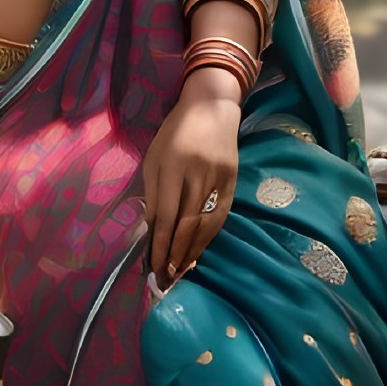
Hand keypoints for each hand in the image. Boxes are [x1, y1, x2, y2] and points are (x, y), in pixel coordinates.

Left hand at [143, 73, 241, 288]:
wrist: (212, 106)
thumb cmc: (175, 131)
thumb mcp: (154, 157)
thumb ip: (153, 193)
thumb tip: (153, 230)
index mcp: (172, 166)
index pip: (166, 216)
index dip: (160, 245)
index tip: (153, 267)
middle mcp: (197, 174)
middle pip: (187, 225)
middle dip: (175, 255)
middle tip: (166, 279)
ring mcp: (219, 179)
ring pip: (206, 225)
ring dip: (192, 252)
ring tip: (181, 272)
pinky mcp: (233, 182)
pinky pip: (220, 217)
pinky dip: (209, 238)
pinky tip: (198, 252)